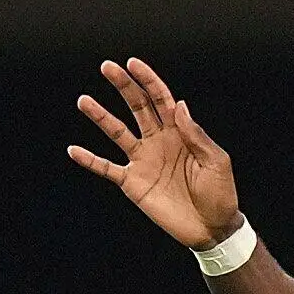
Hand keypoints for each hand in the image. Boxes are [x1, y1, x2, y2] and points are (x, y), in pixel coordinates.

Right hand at [67, 57, 242, 250]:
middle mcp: (158, 141)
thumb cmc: (220, 194)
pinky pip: (107, 168)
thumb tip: (179, 104)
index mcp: (180, 132)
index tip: (132, 63)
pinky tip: (73, 150)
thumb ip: (196, 135)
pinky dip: (90, 160)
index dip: (147, 80)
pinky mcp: (133, 182)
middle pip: (137, 106)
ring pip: (117, 132)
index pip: (161, 99)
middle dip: (123, 86)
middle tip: (107, 67)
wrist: (212, 229)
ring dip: (101, 116)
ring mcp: (143, 160)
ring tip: (84, 101)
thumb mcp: (216, 162)